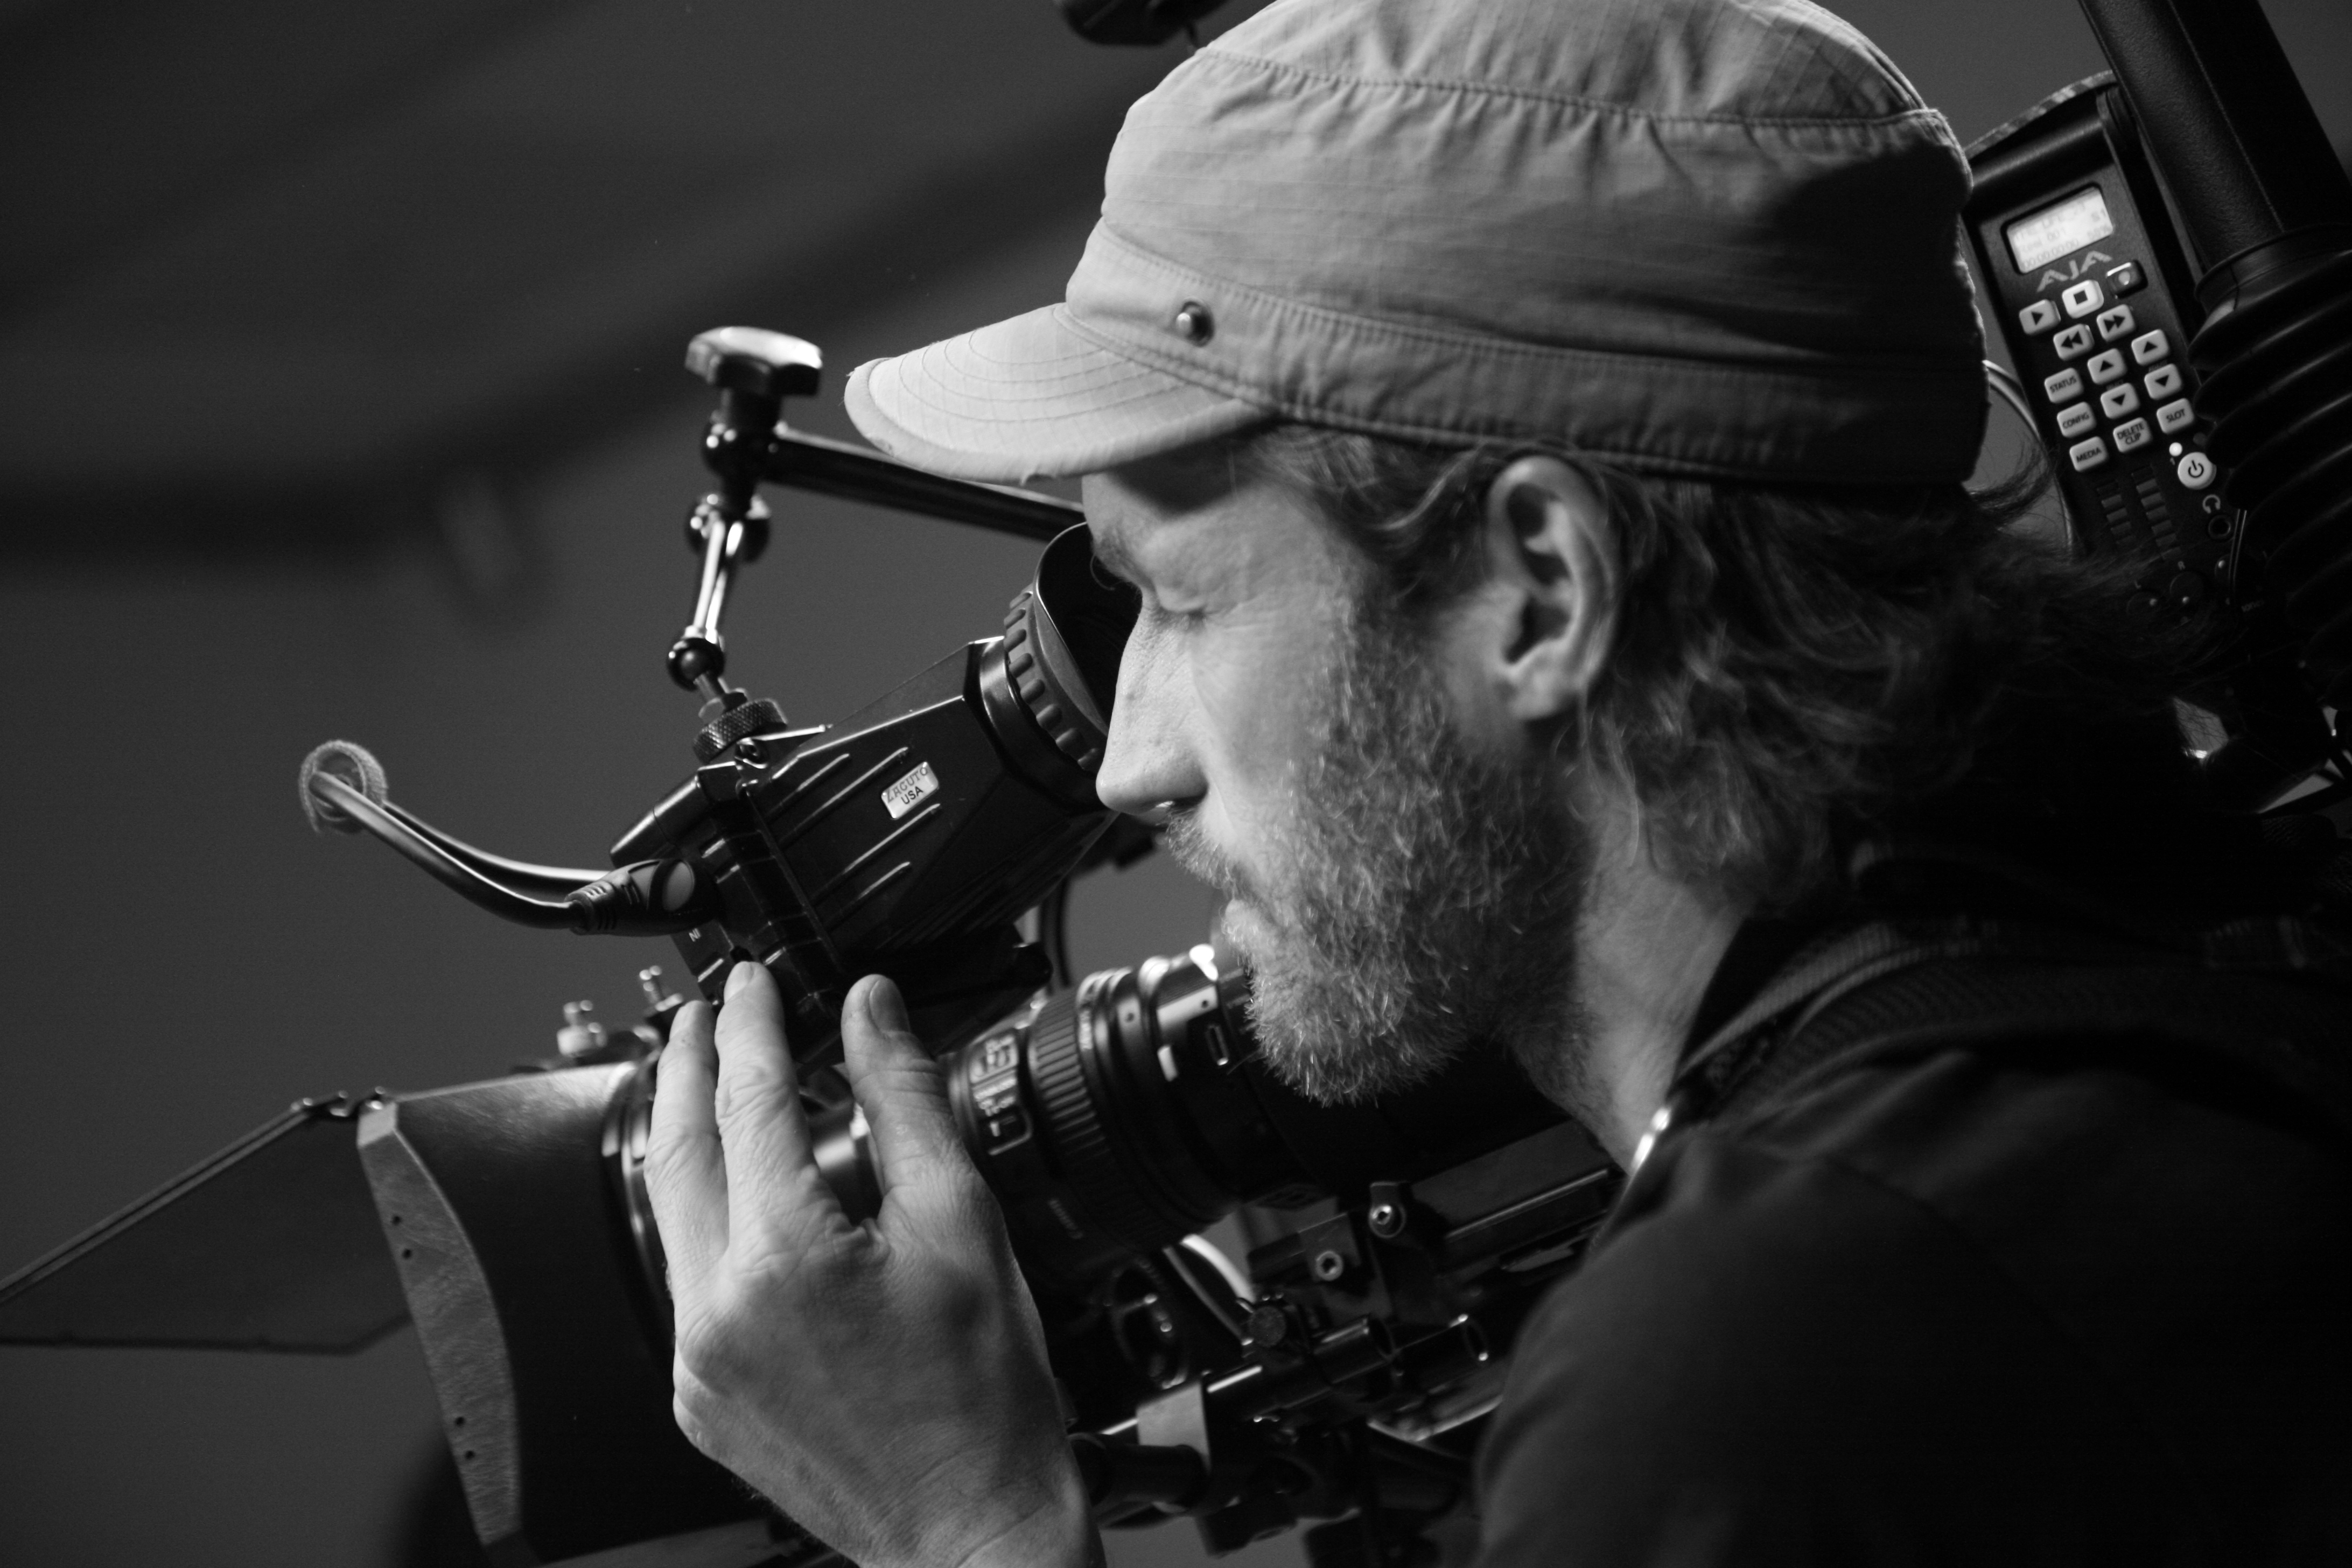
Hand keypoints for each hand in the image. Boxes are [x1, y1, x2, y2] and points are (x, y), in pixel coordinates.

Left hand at [645, 962, 1094, 1567]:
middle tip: (707, 1011)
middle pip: (677, 1151)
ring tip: (717, 1085)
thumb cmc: (981, 1397)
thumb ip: (905, 1100)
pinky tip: (743, 1196)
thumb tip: (875, 1012)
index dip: (751, 1026)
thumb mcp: (960, 1221)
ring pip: (672, 1219)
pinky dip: (709, 1222)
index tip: (755, 981)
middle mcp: (716, 1312)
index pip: (746, 1102)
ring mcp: (697, 1361)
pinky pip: (687, 1283)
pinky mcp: (699, 1395)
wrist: (967, 1526)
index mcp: (783, 1260)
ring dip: (691, 1141)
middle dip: (689, 1067)